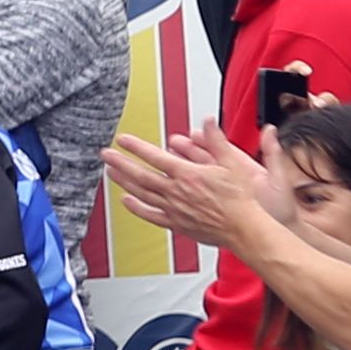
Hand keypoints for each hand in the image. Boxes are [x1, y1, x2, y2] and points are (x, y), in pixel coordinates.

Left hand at [100, 123, 278, 247]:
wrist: (243, 228)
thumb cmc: (239, 199)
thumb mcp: (231, 163)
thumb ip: (216, 140)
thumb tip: (209, 121)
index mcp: (187, 174)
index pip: (155, 156)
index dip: (136, 147)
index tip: (123, 140)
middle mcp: (176, 191)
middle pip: (141, 174)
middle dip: (121, 163)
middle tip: (106, 155)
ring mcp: (174, 208)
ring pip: (142, 193)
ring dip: (124, 181)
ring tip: (111, 173)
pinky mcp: (176, 223)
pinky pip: (150, 215)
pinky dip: (136, 208)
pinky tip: (127, 201)